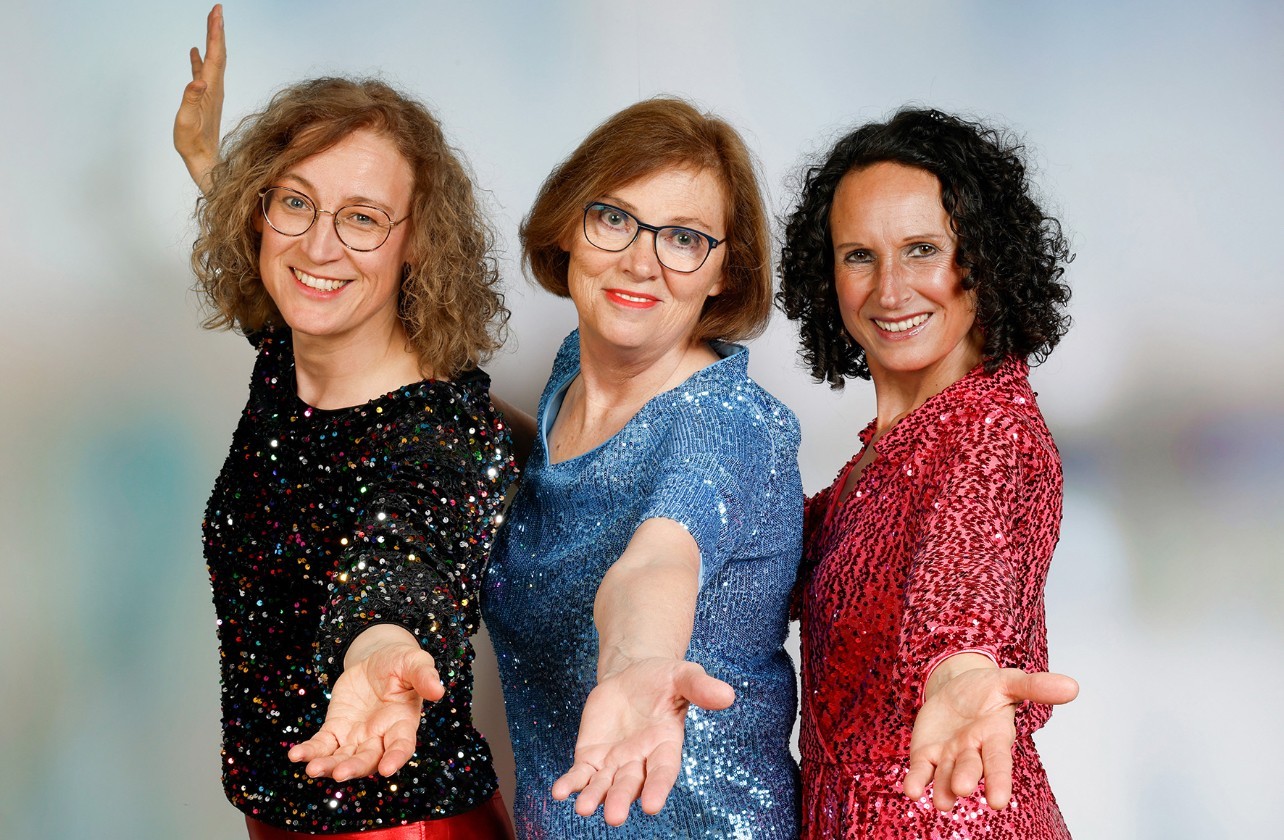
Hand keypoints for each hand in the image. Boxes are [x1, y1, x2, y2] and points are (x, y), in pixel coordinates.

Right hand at [174, 4, 225, 190]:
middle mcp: (215, 88)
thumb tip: (198, 80)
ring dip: (212, 41)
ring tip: (211, 23)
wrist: (204, 160)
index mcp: (211, 89)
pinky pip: (204, 72)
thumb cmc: (193, 144)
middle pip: (218, 53)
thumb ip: (191, 100)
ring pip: (213, 61)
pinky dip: (201, 58)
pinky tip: (196, 52)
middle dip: (217, 30)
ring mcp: (211, 92)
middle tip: (217, 9)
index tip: (217, 12)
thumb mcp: (187, 122)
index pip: (215, 55)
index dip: (215, 33)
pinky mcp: (206, 98)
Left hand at [287, 635, 444, 781]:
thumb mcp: (414, 662)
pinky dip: (310, 751)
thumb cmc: (401, 663)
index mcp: (402, 723)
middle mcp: (380, 737)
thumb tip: (438, 691)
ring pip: (342, 758)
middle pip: (368, 759)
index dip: (396, 758)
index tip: (388, 770)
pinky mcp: (336, 729)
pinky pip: (322, 745)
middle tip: (339, 774)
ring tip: (312, 769)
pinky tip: (296, 754)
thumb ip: (424, 675)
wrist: (376, 660)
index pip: (402, 745)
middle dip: (354, 767)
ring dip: (328, 766)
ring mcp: (356, 736)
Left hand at [552, 658, 734, 825]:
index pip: (663, 773)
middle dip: (621, 799)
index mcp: (666, 747)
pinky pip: (580, 774)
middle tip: (613, 816)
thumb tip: (728, 695)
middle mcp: (640, 761)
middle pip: (630, 784)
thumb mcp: (684, 675)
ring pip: (603, 785)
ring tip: (582, 808)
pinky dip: (571, 783)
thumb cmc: (663, 678)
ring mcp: (613, 762)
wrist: (632, 674)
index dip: (657, 788)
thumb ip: (701, 687)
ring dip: (593, 797)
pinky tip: (559, 792)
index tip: (652, 806)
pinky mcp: (590, 756)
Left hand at [904, 667, 1077, 810]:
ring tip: (942, 803)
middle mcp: (973, 752)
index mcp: (995, 737)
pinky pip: (921, 770)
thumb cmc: (986, 689)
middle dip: (967, 779)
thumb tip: (1072, 686)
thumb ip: (1035, 686)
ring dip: (943, 788)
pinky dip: (916, 781)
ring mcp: (949, 756)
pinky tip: (911, 790)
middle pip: (971, 768)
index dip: (999, 781)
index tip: (997, 802)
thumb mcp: (1008, 681)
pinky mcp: (926, 754)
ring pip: (945, 776)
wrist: (954, 687)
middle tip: (962, 789)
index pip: (999, 761)